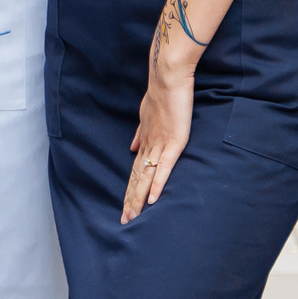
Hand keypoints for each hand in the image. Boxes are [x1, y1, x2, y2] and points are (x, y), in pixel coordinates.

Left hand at [124, 65, 195, 223]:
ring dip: (139, 198)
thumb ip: (141, 133)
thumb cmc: (160, 94)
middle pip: (136, 179)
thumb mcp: (147, 116)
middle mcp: (148, 146)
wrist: (167, 77)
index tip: (125, 206)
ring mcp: (159, 145)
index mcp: (144, 141)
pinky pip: (164, 168)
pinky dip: (157, 184)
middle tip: (124, 221)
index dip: (130, 189)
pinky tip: (153, 200)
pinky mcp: (173, 142)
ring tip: (133, 217)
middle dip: (130, 200)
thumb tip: (132, 147)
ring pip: (146, 178)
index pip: (135, 171)